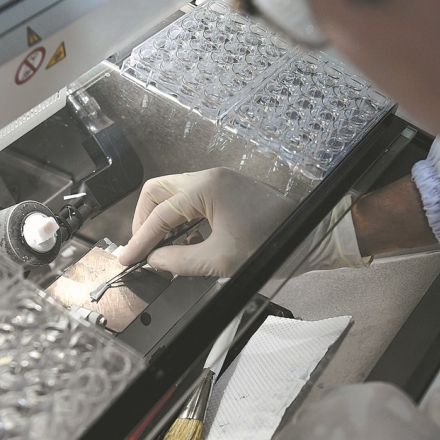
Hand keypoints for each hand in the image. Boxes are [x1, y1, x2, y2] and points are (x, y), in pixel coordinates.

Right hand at [117, 168, 295, 276]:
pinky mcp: (227, 190)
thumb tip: (155, 261)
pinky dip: (182, 219)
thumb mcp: (221, 261)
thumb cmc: (273, 242)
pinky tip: (186, 242)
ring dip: (163, 220)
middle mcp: (210, 177)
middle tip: (141, 248)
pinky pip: (192, 200)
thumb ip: (180, 261)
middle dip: (145, 220)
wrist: (311, 235)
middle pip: (159, 192)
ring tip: (161, 249)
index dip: (140, 239)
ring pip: (174, 195)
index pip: (160, 214)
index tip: (128, 258)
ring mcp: (219, 181)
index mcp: (206, 188)